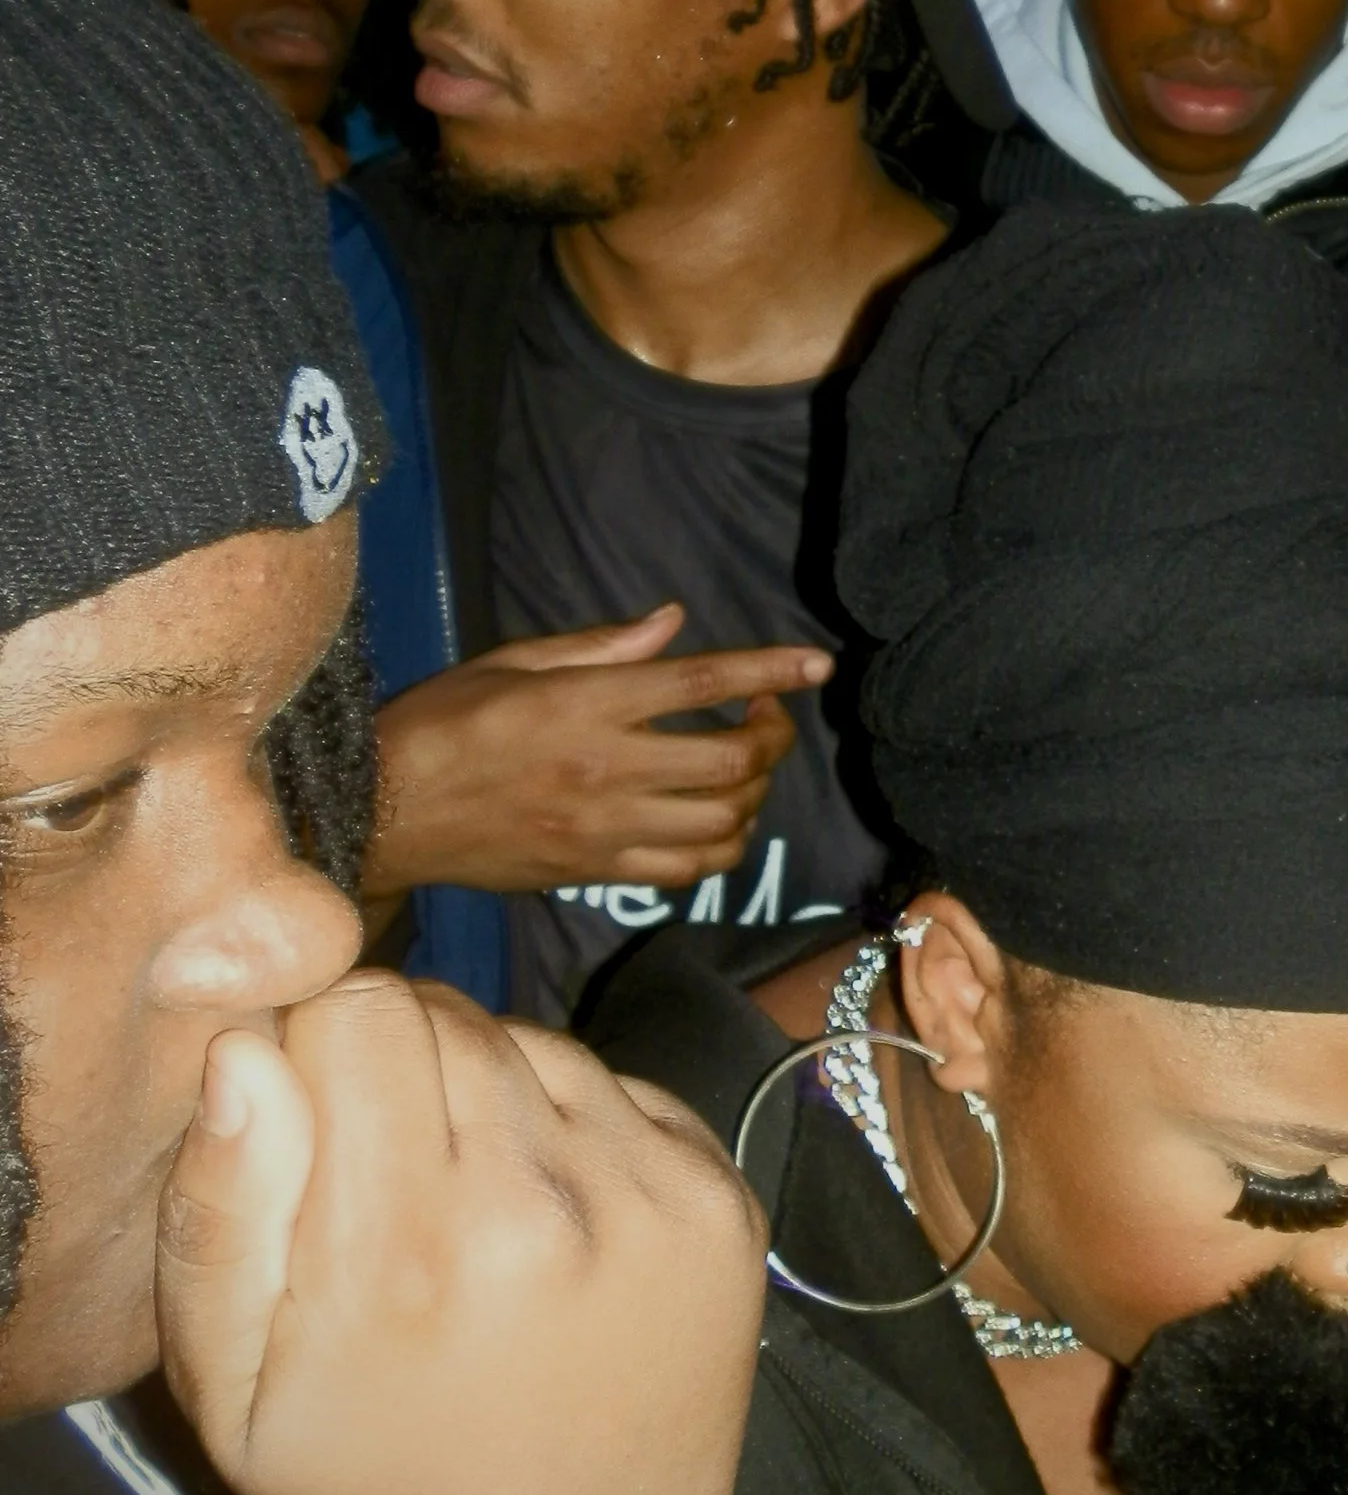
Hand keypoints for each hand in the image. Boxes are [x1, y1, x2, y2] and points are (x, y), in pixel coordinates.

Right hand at [155, 971, 774, 1494]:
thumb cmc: (373, 1491)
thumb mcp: (231, 1394)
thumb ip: (221, 1211)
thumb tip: (248, 1048)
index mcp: (407, 1254)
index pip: (355, 1012)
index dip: (316, 1046)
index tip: (310, 1118)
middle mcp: (546, 1209)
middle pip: (447, 1014)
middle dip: (398, 1061)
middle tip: (388, 1171)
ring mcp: (655, 1200)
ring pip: (537, 1040)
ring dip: (490, 1089)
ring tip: (469, 1204)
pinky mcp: (725, 1202)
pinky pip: (622, 1088)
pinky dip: (576, 1125)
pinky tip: (552, 1221)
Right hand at [365, 601, 829, 896]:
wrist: (384, 813)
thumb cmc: (443, 722)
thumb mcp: (512, 662)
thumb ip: (603, 646)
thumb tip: (675, 623)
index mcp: (587, 704)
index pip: (704, 683)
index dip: (771, 671)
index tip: (816, 664)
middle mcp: (607, 768)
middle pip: (733, 761)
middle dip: (771, 737)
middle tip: (763, 721)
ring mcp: (605, 828)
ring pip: (723, 822)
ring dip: (752, 794)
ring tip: (740, 771)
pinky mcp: (595, 871)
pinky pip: (687, 869)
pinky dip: (720, 846)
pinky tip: (713, 821)